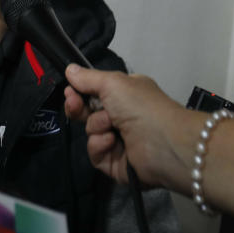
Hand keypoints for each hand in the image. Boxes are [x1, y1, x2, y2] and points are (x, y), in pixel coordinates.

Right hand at [64, 65, 190, 188]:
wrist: (164, 142)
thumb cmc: (141, 106)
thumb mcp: (113, 83)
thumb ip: (88, 78)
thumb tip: (69, 69)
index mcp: (125, 95)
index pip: (94, 93)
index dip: (79, 92)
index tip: (70, 91)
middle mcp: (122, 116)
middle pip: (88, 113)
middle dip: (78, 108)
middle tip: (74, 104)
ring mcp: (119, 141)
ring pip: (90, 132)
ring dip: (96, 126)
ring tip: (111, 126)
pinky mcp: (115, 163)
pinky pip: (95, 153)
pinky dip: (99, 146)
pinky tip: (111, 142)